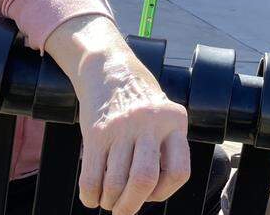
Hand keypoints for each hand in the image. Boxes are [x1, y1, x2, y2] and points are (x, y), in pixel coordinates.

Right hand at [46, 17, 190, 214]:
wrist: (109, 69)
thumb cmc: (139, 101)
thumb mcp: (164, 116)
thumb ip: (165, 148)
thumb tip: (149, 195)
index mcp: (174, 120)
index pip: (179, 171)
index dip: (164, 192)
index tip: (151, 194)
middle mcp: (150, 122)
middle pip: (143, 180)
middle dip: (131, 205)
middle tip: (123, 210)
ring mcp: (121, 127)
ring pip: (115, 182)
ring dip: (109, 201)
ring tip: (108, 200)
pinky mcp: (96, 132)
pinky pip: (91, 175)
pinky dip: (90, 194)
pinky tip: (92, 196)